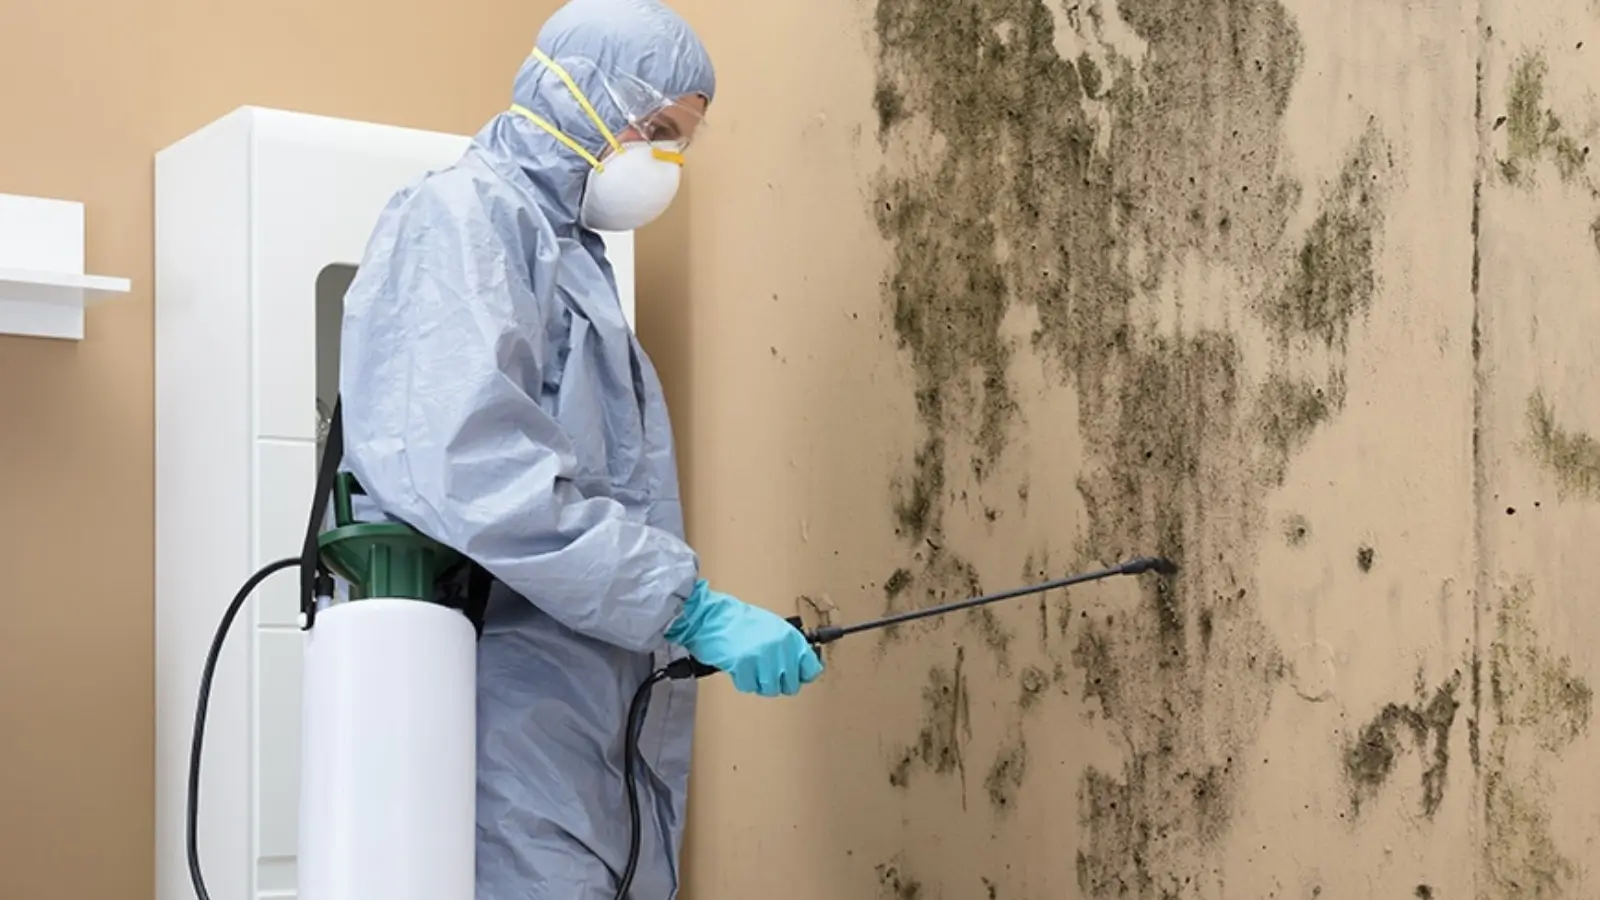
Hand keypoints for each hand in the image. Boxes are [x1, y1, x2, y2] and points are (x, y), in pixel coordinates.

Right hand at [665, 580, 824, 695]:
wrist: (711, 617)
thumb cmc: (738, 621)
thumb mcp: (772, 627)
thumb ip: (788, 647)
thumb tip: (801, 667)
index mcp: (790, 637)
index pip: (812, 669)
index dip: (802, 675)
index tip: (795, 676)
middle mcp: (780, 648)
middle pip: (790, 685)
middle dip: (777, 682)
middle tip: (764, 672)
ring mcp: (762, 658)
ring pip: (770, 689)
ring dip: (758, 682)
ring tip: (749, 667)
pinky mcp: (744, 666)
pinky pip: (748, 687)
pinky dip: (742, 680)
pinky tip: (737, 666)